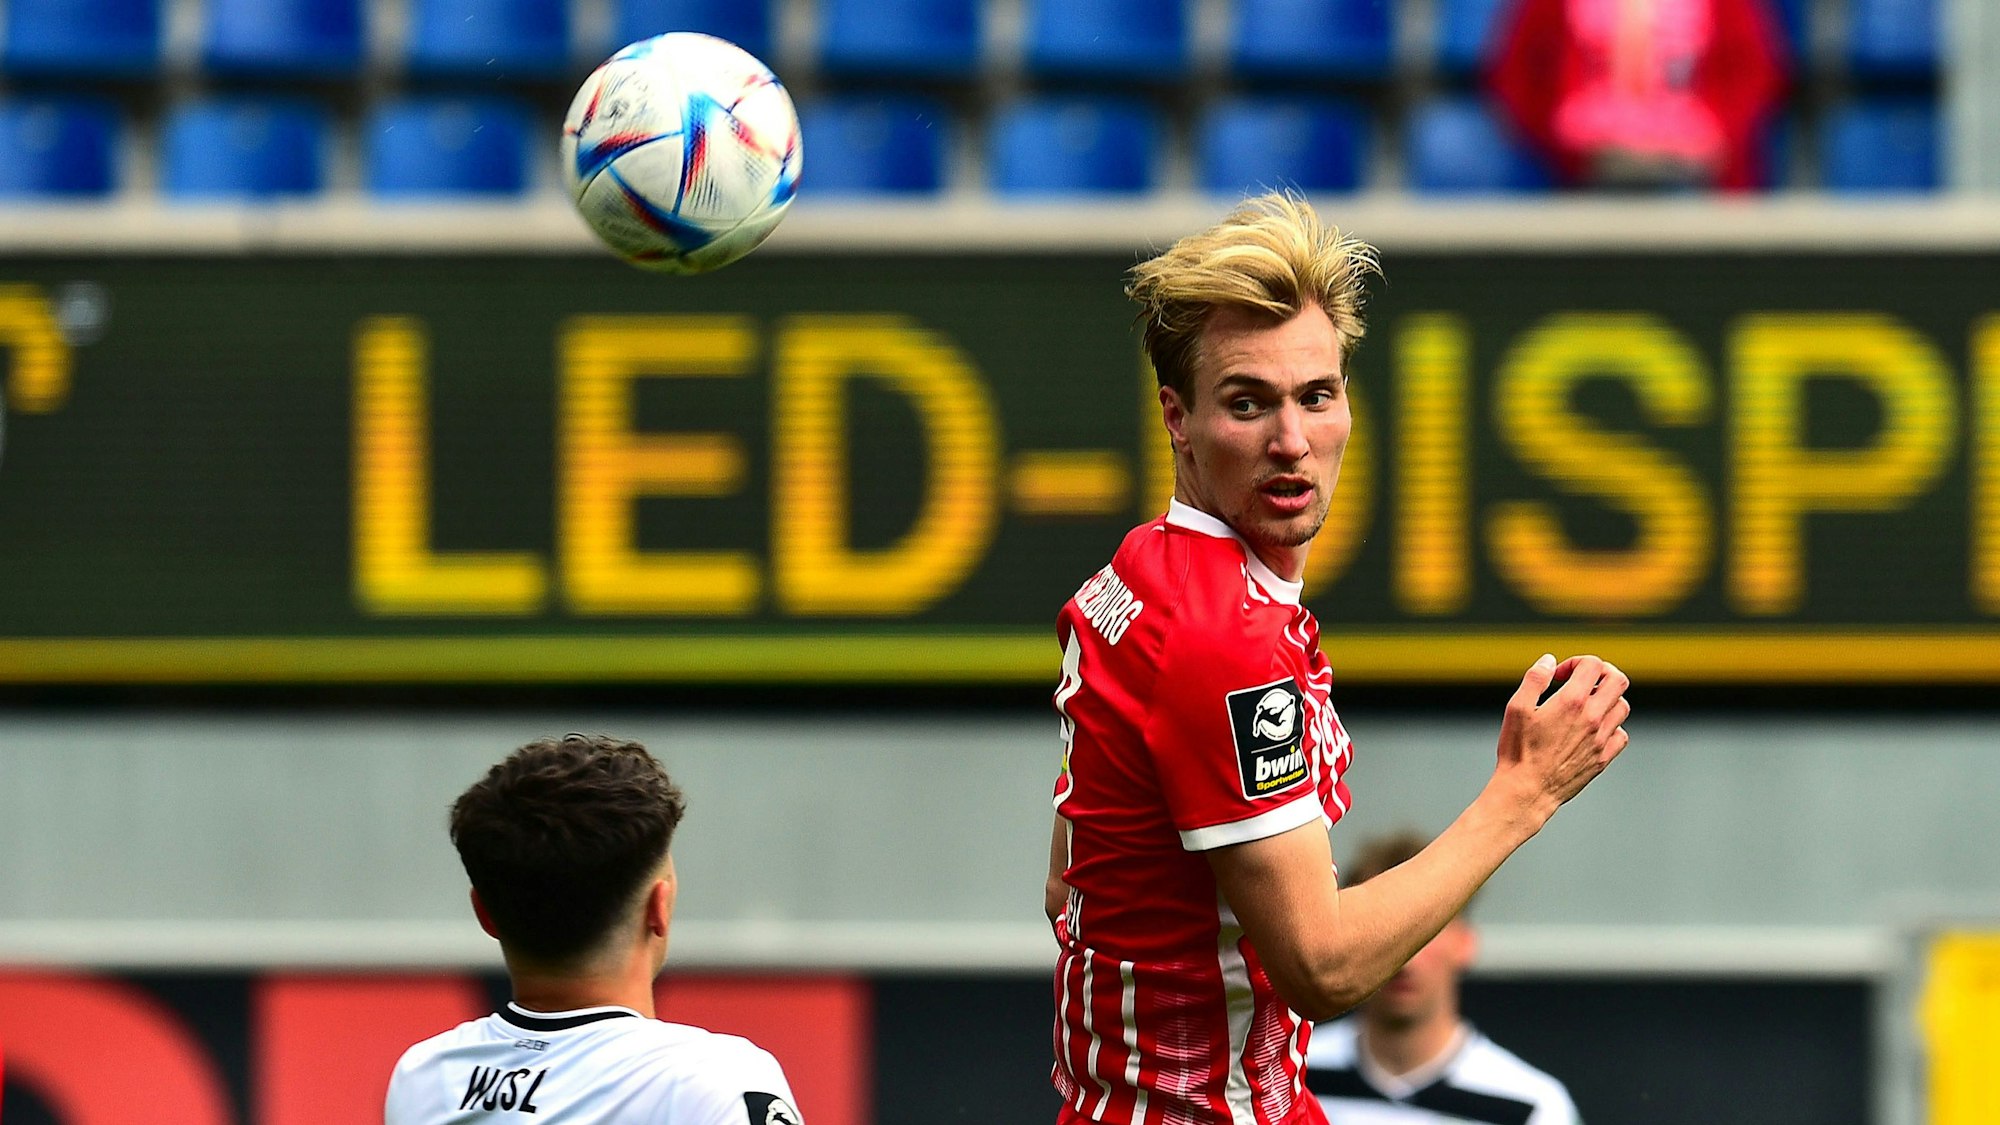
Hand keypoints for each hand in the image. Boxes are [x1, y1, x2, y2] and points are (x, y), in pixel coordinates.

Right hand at [1494, 653, 1630, 814]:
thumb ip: (1535, 679)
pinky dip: (1611, 727)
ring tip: (1586, 706)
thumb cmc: (1518, 751)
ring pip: (1622, 706)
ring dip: (1607, 699)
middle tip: (1583, 682)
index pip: (1593, 665)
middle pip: (1618, 681)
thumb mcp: (1517, 708)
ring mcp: (1601, 739)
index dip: (1576, 662)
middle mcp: (1592, 718)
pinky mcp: (1603, 758)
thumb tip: (1549, 661)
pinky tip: (1592, 730)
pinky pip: (1621, 735)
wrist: (1527, 791)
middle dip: (1602, 674)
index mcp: (1571, 701)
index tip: (1560, 676)